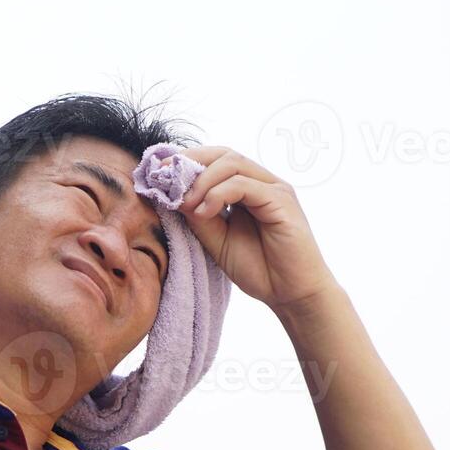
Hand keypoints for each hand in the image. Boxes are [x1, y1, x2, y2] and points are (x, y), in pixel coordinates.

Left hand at [177, 147, 339, 312]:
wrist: (291, 295)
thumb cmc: (259, 268)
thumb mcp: (216, 239)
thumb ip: (198, 215)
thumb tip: (172, 193)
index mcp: (247, 188)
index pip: (215, 159)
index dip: (186, 161)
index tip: (157, 172)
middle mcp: (262, 182)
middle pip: (223, 154)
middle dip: (190, 162)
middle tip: (165, 181)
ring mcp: (274, 188)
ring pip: (232, 163)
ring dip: (201, 181)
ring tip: (185, 204)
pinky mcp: (282, 201)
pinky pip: (243, 185)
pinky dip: (218, 194)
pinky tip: (204, 212)